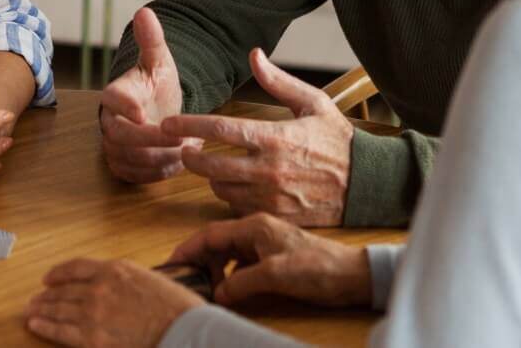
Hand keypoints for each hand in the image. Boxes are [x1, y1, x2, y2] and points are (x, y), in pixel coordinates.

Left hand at [26, 258, 201, 346]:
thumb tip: (111, 286)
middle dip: (47, 295)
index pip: (76, 267)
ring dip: (42, 309)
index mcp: (113, 269)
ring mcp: (94, 313)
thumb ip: (124, 280)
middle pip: (64, 289)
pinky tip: (35, 325)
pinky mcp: (92, 339)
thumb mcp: (147, 278)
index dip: (59, 273)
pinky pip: (61, 331)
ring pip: (59, 308)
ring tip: (30, 311)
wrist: (182, 329)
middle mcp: (99, 287)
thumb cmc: (174, 307)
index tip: (48, 278)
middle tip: (35, 299)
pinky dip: (45, 327)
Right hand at [100, 9, 192, 182]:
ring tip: (187, 148)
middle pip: (119, 136)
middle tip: (181, 140)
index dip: (124, 107)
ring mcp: (113, 145)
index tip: (143, 114)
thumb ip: (152, 40)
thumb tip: (145, 11)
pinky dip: (158, 173)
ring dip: (160, 158)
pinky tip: (178, 162)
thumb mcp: (160, 60)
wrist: (159, 109)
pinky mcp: (122, 166)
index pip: (110, 99)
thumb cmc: (157, 84)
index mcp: (115, 93)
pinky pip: (135, 176)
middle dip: (151, 140)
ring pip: (129, 159)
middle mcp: (108, 121)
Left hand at [161, 48, 353, 225]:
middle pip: (211, 165)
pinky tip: (236, 185)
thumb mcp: (313, 102)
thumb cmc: (338, 138)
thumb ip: (278, 81)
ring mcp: (272, 197)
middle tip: (182, 149)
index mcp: (275, 137)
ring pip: (221, 189)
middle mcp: (269, 170)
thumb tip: (254, 54)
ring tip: (214, 167)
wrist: (367, 183)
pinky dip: (231, 197)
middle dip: (190, 157)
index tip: (167, 124)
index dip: (188, 125)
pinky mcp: (277, 217)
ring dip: (212, 177)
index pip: (220, 129)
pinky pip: (239, 209)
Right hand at [168, 212, 371, 307]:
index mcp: (254, 227)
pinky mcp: (272, 258)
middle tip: (183, 282)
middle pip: (216, 243)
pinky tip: (227, 290)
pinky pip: (241, 264)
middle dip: (198, 260)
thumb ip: (241, 282)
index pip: (210, 235)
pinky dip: (229, 276)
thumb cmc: (317, 268)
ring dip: (213, 270)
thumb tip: (216, 293)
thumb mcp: (275, 275)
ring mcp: (264, 244)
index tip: (170, 264)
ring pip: (227, 254)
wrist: (350, 275)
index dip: (188, 249)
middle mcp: (255, 231)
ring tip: (203, 289)